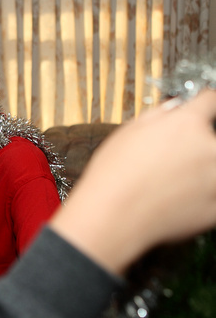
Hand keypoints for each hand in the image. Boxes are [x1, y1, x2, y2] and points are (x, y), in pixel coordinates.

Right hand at [51, 90, 215, 274]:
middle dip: (197, 145)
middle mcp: (209, 148)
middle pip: (213, 139)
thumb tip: (175, 108)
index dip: (204, 105)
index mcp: (187, 124)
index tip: (203, 109)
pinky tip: (174, 200)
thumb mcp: (127, 132)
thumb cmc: (113, 176)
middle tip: (172, 159)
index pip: (211, 100)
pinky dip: (200, 198)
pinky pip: (213, 197)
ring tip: (170, 184)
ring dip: (200, 173)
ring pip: (213, 169)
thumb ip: (159, 115)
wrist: (112, 216)